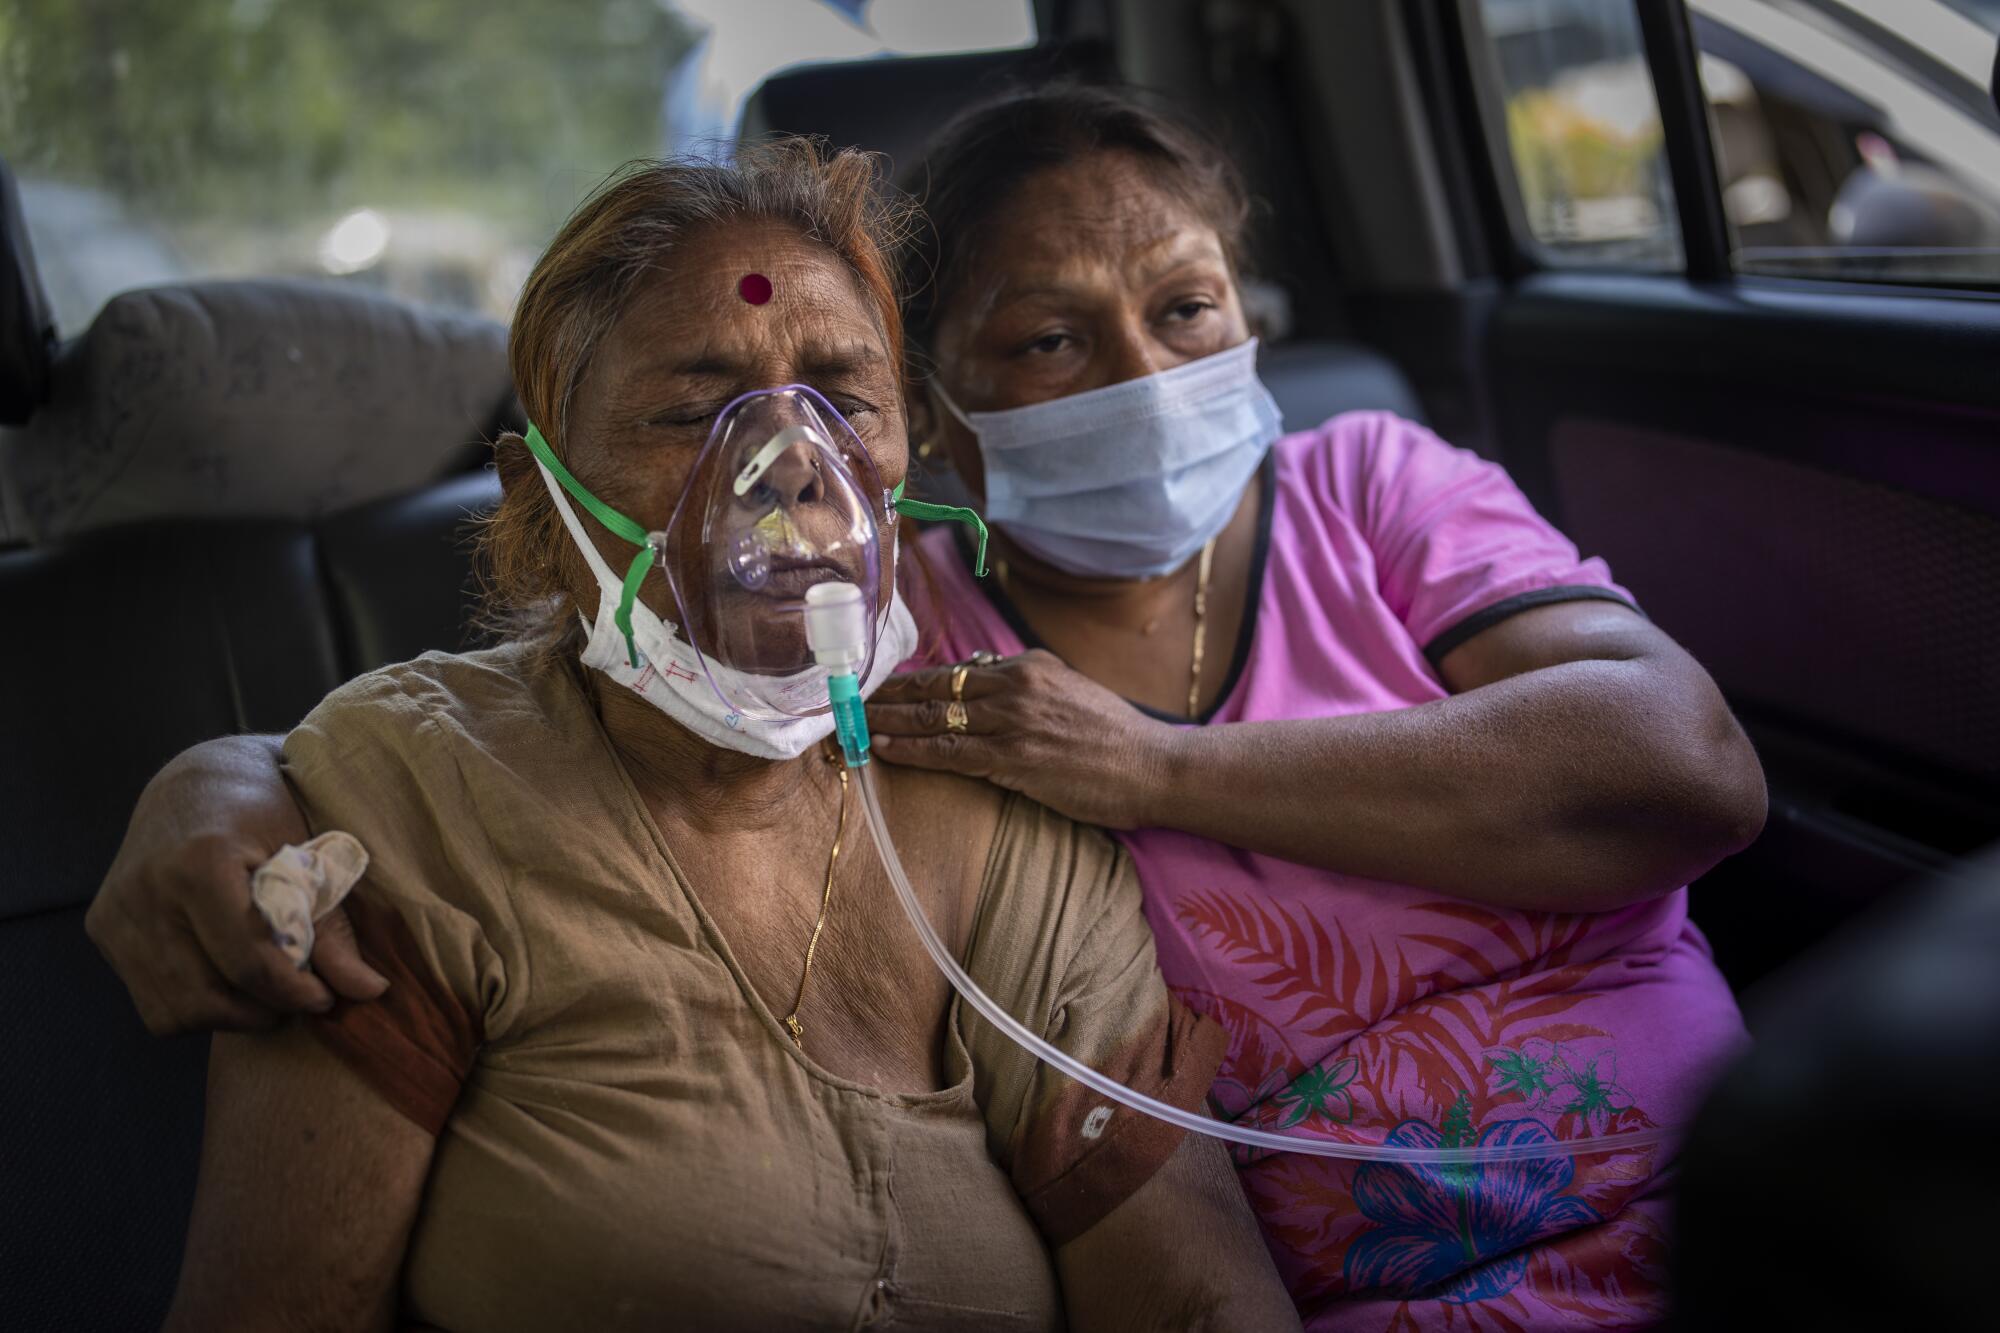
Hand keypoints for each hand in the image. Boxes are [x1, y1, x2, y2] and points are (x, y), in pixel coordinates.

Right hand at [86, 736, 388, 1035]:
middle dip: (264, 1011)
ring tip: (267, 989)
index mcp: (201, 864)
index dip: (295, 993)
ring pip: (175, 1010)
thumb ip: (333, 928)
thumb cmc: (264, 811)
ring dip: (230, 1015)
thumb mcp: (308, 857)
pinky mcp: (103, 928)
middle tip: (301, 996)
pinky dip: (196, 1006)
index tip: (327, 998)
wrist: (195, 782)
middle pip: (208, 996)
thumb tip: (369, 991)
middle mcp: (147, 890)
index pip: (248, 963)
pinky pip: (152, 1000)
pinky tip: (227, 980)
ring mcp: (117, 912)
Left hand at [867, 650, 1173, 829]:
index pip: (954, 669)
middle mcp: (1017, 685)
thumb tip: (981, 680)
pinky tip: (884, 750)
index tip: (879, 688)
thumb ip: (1026, 686)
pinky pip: (949, 752)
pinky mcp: (1014, 758)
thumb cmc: (1114, 738)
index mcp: (1029, 666)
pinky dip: (911, 749)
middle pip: (934, 686)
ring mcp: (1014, 721)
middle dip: (886, 696)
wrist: (1153, 767)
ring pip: (934, 716)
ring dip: (887, 722)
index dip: (910, 681)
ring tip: (853, 726)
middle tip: (846, 701)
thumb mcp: (1069, 692)